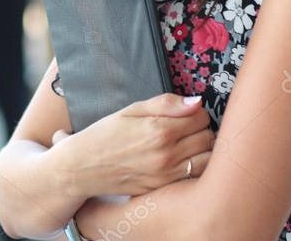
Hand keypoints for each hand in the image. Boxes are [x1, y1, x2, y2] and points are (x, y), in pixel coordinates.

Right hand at [51, 93, 213, 197]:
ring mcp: (166, 175)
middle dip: (201, 129)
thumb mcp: (131, 110)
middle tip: (187, 127)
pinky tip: (183, 160)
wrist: (82, 167)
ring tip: (188, 144)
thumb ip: (165, 104)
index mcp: (159, 130)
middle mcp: (166, 154)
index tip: (186, 113)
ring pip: (207, 159)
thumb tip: (196, 102)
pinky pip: (195, 177)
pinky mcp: (163, 188)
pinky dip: (196, 167)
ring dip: (203, 149)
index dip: (196, 112)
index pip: (200, 117)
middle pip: (207, 137)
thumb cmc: (105, 134)